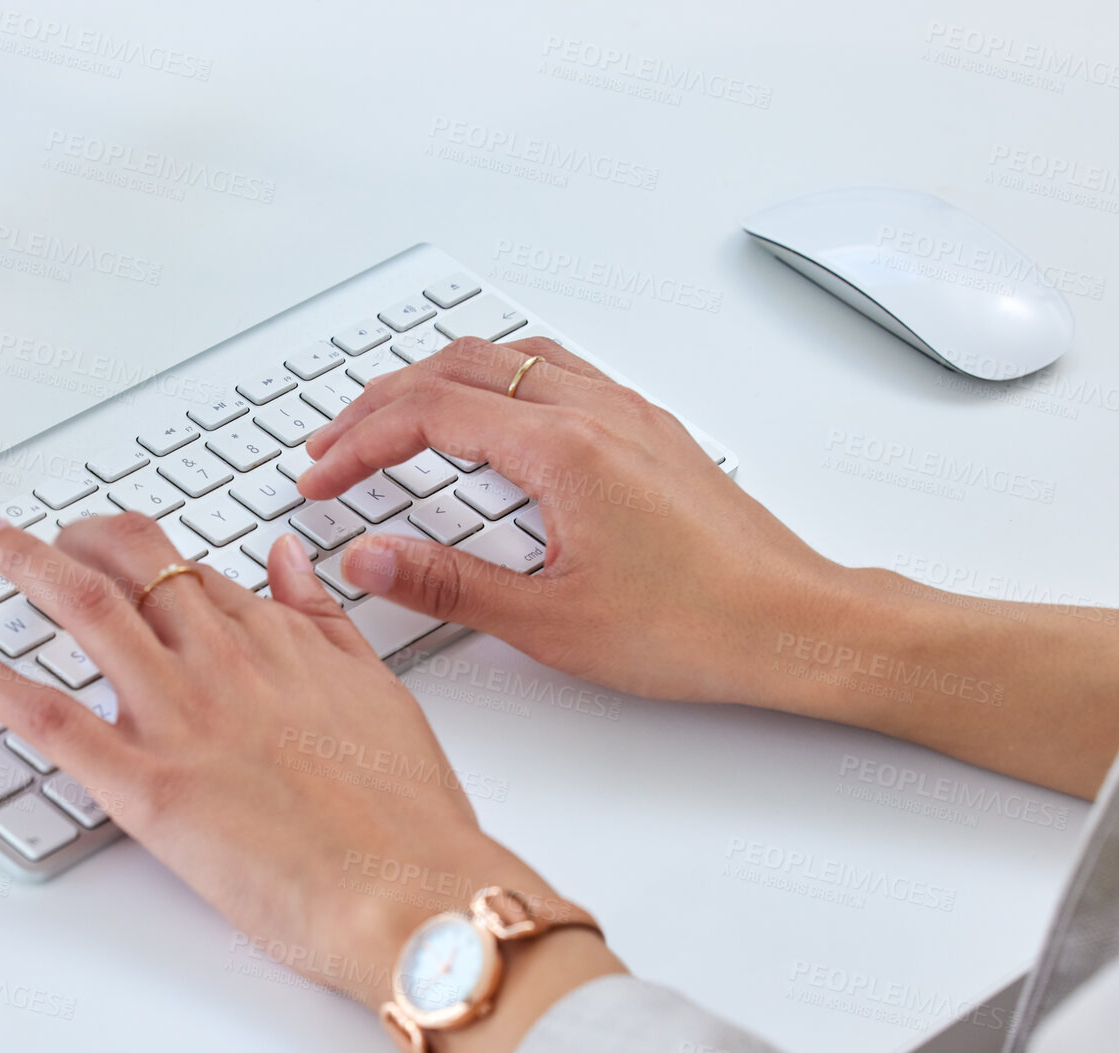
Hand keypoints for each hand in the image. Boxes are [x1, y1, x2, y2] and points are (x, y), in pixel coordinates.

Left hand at [0, 511, 552, 1007]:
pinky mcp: (146, 786)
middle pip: (130, 564)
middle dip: (73, 537)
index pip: (192, 572)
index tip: (116, 550)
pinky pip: (49, 719)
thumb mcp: (379, 690)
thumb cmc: (407, 812)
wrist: (412, 887)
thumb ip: (326, 620)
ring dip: (20, 564)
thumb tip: (288, 558)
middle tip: (35, 536)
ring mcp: (180, 717)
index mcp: (279, 640)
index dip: (143, 555)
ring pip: (83, 610)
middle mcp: (222, 660)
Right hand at [298, 336, 845, 702]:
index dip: (358, 443)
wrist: (798, 626)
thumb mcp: (550, 622)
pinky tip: (494, 421)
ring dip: (441, 379)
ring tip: (397, 418)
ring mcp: (629, 414)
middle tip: (334, 444)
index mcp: (563, 449)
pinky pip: (559, 372)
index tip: (321, 476)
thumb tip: (367, 558)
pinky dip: (499, 381)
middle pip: (460, 368)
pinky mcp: (650, 432)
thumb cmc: (698, 627)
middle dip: (382, 402)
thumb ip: (446, 583)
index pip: (428, 414)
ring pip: (511, 358)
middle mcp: (598, 412)